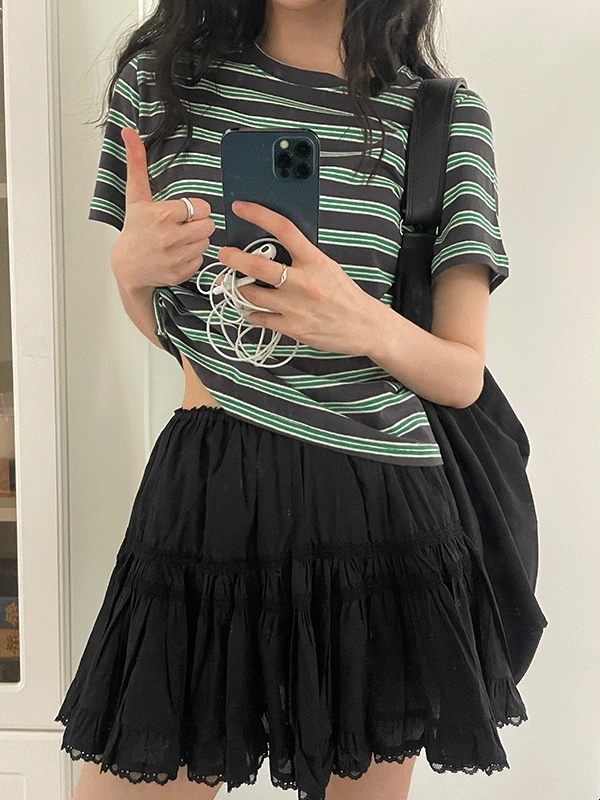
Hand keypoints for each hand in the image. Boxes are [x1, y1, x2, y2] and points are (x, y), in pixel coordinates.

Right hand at [110, 127, 215, 291]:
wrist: (127, 266)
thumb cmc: (134, 229)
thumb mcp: (136, 196)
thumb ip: (136, 163)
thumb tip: (128, 131)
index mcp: (163, 215)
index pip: (201, 207)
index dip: (193, 209)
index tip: (179, 213)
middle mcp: (170, 237)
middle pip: (208, 225)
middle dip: (197, 224)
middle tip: (180, 227)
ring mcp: (175, 257)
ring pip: (206, 242)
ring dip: (196, 240)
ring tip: (177, 240)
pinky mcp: (180, 273)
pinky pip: (201, 259)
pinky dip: (192, 257)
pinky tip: (176, 254)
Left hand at [216, 201, 379, 356]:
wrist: (363, 326)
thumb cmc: (344, 295)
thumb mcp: (326, 266)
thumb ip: (300, 257)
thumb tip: (270, 247)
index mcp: (314, 261)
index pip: (283, 229)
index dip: (258, 214)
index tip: (240, 208)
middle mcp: (303, 283)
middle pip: (256, 266)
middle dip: (232, 258)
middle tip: (224, 254)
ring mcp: (295, 307)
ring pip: (251, 294)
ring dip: (238, 287)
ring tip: (236, 283)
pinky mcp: (292, 328)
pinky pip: (259, 318)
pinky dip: (250, 312)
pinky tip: (251, 308)